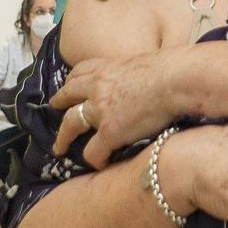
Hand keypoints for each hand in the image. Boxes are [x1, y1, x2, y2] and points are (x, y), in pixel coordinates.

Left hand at [50, 52, 186, 166]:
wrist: (174, 80)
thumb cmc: (170, 69)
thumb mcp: (143, 63)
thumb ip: (134, 74)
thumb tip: (146, 79)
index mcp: (106, 68)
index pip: (80, 71)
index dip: (72, 81)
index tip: (69, 86)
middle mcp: (96, 88)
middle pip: (68, 96)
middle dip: (58, 103)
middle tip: (52, 109)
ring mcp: (100, 111)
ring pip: (70, 125)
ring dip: (63, 137)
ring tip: (59, 148)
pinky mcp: (109, 133)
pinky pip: (93, 152)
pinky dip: (95, 160)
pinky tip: (100, 164)